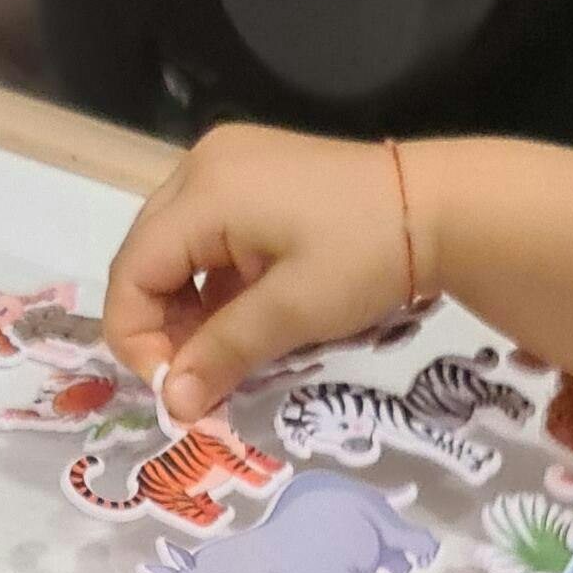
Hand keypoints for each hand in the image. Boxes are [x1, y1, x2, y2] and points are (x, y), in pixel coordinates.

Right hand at [104, 123, 425, 422]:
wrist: (440, 206)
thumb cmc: (367, 254)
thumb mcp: (293, 312)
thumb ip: (223, 354)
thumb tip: (171, 406)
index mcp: (203, 191)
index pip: (131, 272)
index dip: (138, 339)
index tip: (176, 390)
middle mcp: (202, 167)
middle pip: (146, 258)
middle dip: (162, 327)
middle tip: (200, 379)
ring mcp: (227, 166)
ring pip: (174, 251)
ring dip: (188, 310)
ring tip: (227, 353)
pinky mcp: (253, 176)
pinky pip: (207, 237)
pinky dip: (214, 285)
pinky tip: (245, 318)